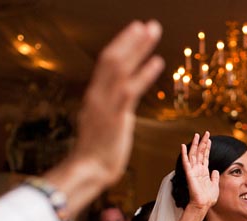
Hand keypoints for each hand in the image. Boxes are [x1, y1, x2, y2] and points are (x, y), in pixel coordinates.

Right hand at [53, 20, 163, 214]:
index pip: (106, 63)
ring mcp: (105, 104)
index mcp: (94, 95)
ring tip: (152, 31)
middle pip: (112, 58)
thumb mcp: (100, 124)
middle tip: (147, 25)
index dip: (121, 45)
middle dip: (130, 40)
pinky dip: (143, 74)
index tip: (134, 32)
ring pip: (119, 67)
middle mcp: (97, 95)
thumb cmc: (96, 153)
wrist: (88, 170)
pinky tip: (157, 62)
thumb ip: (107, 109)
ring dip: (137, 47)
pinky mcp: (116, 117)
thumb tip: (115, 102)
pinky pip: (130, 90)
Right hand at [182, 132, 219, 210]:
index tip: (209, 139)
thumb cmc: (208, 198)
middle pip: (200, 153)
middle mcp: (198, 170)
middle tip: (206, 133)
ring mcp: (193, 171)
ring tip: (197, 135)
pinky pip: (186, 162)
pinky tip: (183, 146)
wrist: (203, 205)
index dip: (207, 148)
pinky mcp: (189, 174)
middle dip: (203, 143)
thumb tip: (216, 170)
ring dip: (195, 145)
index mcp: (204, 172)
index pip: (205, 157)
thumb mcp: (215, 185)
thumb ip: (214, 177)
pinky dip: (184, 154)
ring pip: (194, 155)